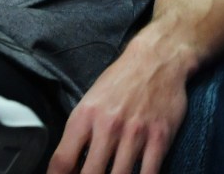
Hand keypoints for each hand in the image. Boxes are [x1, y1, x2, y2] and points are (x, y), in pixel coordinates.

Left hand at [46, 34, 188, 173]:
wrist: (155, 61)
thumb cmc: (119, 81)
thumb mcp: (89, 101)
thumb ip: (80, 131)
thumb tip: (70, 161)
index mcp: (84, 117)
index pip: (63, 159)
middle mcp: (107, 127)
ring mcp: (134, 134)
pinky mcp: (159, 138)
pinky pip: (150, 172)